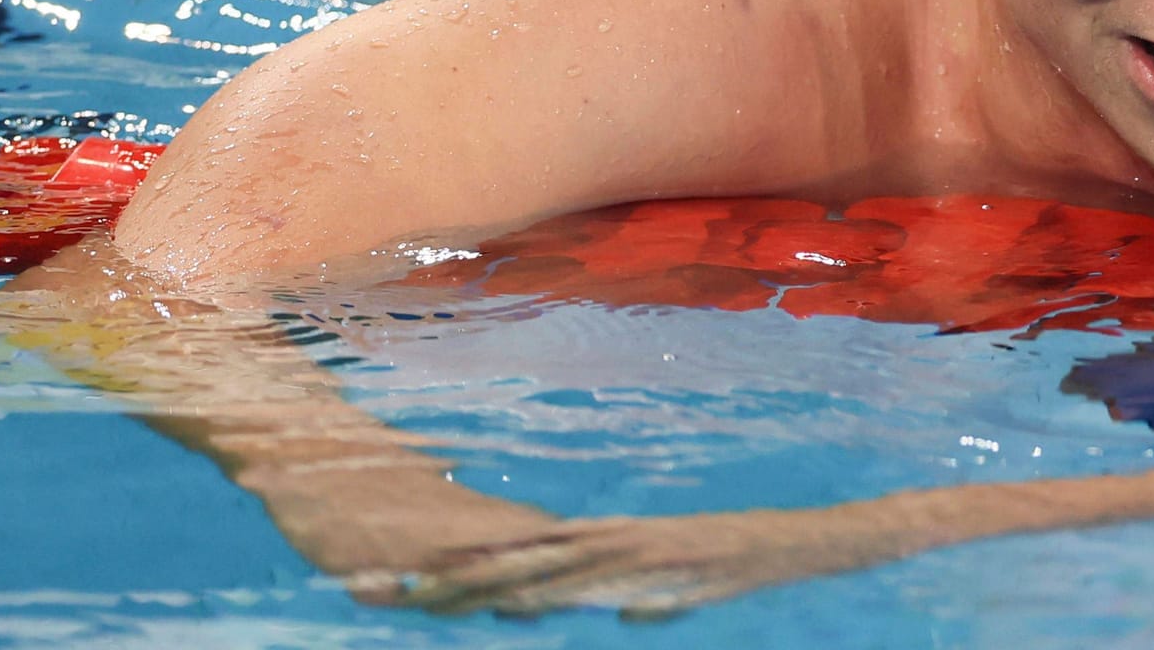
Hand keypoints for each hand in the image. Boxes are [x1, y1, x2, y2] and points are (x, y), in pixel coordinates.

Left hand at [392, 507, 842, 615]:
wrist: (788, 541)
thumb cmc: (736, 567)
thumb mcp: (678, 590)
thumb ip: (641, 595)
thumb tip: (615, 612)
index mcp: (593, 550)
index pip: (508, 561)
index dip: (451, 573)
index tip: (396, 583)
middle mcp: (593, 543)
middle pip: (496, 562)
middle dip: (431, 579)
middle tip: (365, 588)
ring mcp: (614, 550)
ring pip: (526, 567)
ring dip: (466, 584)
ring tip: (406, 595)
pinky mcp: (640, 561)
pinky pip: (582, 576)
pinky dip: (541, 585)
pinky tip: (503, 599)